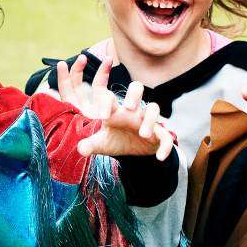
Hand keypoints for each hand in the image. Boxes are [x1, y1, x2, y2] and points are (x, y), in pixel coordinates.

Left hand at [57, 55, 174, 160]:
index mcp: (115, 111)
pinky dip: (165, 146)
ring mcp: (147, 120)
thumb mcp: (102, 144)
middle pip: (136, 89)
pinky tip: (159, 157)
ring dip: (150, 120)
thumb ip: (91, 144)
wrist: (134, 150)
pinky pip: (166, 137)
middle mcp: (132, 111)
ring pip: (154, 109)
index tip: (103, 116)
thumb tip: (80, 149)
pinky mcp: (159, 134)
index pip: (109, 98)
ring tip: (143, 134)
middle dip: (133, 95)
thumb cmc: (116, 140)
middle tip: (128, 107)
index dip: (106, 103)